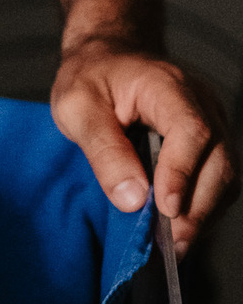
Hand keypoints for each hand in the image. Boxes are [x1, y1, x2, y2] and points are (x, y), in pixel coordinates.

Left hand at [51, 40, 237, 253]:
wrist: (108, 57)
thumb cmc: (91, 77)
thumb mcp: (76, 107)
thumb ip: (103, 149)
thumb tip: (133, 199)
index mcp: (167, 86)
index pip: (192, 130)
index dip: (182, 172)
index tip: (165, 209)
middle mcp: (202, 102)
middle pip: (219, 160)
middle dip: (197, 207)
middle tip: (169, 244)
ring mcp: (213, 121)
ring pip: (226, 175)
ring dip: (203, 213)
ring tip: (173, 245)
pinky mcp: (211, 141)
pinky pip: (218, 179)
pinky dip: (203, 206)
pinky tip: (178, 227)